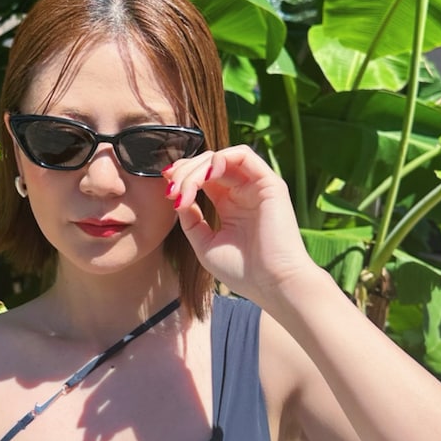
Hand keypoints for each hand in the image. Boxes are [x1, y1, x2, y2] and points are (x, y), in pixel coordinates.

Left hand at [165, 145, 318, 306]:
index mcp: (229, 205)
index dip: (181, 178)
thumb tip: (177, 198)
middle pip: (208, 165)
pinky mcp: (270, 183)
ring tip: (185, 187)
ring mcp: (256, 186)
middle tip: (172, 191)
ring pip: (221, 158)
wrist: (274, 285)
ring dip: (198, 167)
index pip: (202, 178)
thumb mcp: (205, 245)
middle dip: (185, 173)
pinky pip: (244, 155)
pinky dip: (221, 158)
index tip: (166, 192)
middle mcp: (243, 192)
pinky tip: (206, 176)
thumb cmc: (243, 272)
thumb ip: (191, 220)